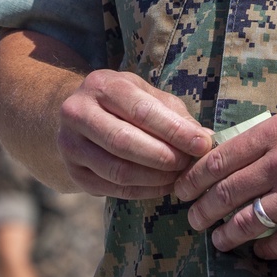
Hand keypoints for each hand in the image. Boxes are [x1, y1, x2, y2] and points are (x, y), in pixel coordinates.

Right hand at [57, 69, 212, 198]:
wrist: (79, 116)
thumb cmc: (123, 103)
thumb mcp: (146, 94)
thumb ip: (174, 113)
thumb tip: (205, 138)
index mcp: (102, 85)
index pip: (141, 111)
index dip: (174, 131)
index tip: (202, 144)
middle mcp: (78, 113)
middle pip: (125, 142)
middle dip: (164, 157)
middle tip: (189, 163)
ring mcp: (70, 145)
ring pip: (117, 170)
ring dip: (155, 178)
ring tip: (179, 176)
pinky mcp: (74, 173)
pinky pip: (113, 189)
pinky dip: (143, 191)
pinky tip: (163, 186)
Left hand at [176, 107, 276, 259]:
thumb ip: (269, 137)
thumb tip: (231, 155)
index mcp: (276, 132)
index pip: (219, 159)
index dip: (193, 179)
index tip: (181, 190)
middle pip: (225, 193)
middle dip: (201, 212)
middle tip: (192, 221)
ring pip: (246, 222)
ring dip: (226, 236)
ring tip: (218, 241)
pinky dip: (263, 250)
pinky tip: (259, 251)